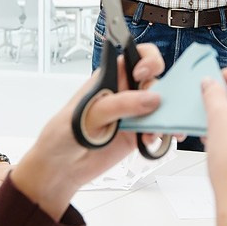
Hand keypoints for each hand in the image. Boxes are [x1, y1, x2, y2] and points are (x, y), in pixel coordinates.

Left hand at [11, 44, 163, 218]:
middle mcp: (124, 93)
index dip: (147, 59)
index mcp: (110, 78)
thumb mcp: (87, 114)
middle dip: (164, 91)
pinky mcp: (137, 134)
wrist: (59, 169)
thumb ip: (119, 105)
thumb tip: (150, 99)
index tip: (143, 73)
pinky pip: (158, 130)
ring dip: (167, 116)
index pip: (137, 56)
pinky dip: (163, 135)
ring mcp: (132, 114)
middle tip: (159, 106)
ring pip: (161, 107)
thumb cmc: (63, 134)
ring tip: (158, 130)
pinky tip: (153, 141)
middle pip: (156, 81)